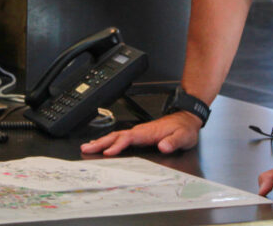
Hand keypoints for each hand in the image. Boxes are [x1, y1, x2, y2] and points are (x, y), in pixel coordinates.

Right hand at [80, 112, 201, 155]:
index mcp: (147, 132)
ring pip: (116, 136)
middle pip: (116, 136)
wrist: (186, 119)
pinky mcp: (138, 135)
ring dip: (102, 141)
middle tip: (86, 148)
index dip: (117, 145)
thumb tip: (163, 146)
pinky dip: (109, 141)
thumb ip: (173, 141)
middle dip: (101, 142)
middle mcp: (140, 131)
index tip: (108, 152)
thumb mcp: (183, 137)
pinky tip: (103, 144)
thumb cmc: (184, 128)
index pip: (128, 138)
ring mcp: (138, 132)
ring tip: (88, 146)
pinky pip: (120, 137)